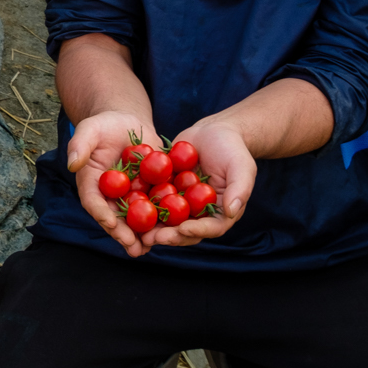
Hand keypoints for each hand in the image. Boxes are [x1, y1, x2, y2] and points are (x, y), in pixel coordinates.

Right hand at [66, 108, 158, 256]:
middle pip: (114, 218)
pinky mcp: (148, 194)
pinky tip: (171, 232)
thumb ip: (79, 144)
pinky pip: (155, 209)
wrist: (128, 124)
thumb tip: (72, 162)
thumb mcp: (90, 129)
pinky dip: (161, 222)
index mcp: (91, 184)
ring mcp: (129, 197)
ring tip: (149, 249)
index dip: (100, 213)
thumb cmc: (105, 125)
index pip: (93, 201)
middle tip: (132, 246)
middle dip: (122, 234)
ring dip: (141, 236)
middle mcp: (109, 196)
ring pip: (134, 220)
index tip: (109, 222)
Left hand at [143, 118, 254, 249]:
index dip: (195, 231)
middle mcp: (199, 213)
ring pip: (166, 220)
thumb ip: (239, 190)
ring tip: (136, 230)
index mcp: (220, 213)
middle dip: (168, 235)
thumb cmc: (233, 149)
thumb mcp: (241, 167)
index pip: (209, 228)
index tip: (182, 229)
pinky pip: (153, 200)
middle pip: (184, 230)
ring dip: (151, 227)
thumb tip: (231, 212)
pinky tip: (126, 207)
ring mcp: (181, 204)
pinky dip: (141, 205)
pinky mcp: (166, 191)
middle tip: (153, 237)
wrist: (214, 130)